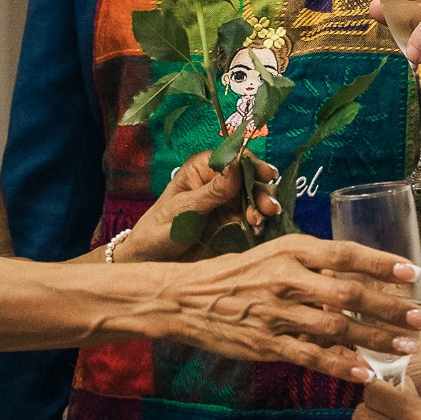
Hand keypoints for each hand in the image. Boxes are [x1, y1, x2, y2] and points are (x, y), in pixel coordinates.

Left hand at [116, 154, 280, 261]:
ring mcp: (222, 200)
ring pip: (251, 196)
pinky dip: (256, 220)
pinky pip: (248, 215)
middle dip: (260, 191)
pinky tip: (258, 229)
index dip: (251, 164)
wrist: (151, 261)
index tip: (266, 176)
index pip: (231, 158)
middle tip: (269, 208)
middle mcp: (214, 181)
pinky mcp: (227, 219)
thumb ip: (211, 192)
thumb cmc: (159, 230)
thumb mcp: (184, 210)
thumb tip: (235, 166)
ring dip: (261, 206)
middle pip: (246, 178)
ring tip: (260, 221)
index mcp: (199, 170)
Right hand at [157, 236, 420, 368]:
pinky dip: (343, 365)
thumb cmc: (234, 273)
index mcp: (290, 249)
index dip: (382, 263)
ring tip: (406, 345)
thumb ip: (311, 262)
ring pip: (337, 328)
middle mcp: (286, 278)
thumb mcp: (271, 253)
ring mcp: (277, 313)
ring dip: (376, 338)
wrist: (185, 298)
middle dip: (390, 308)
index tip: (412, 273)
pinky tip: (367, 372)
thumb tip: (357, 272)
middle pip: (349, 294)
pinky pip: (313, 356)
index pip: (345, 253)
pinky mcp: (267, 343)